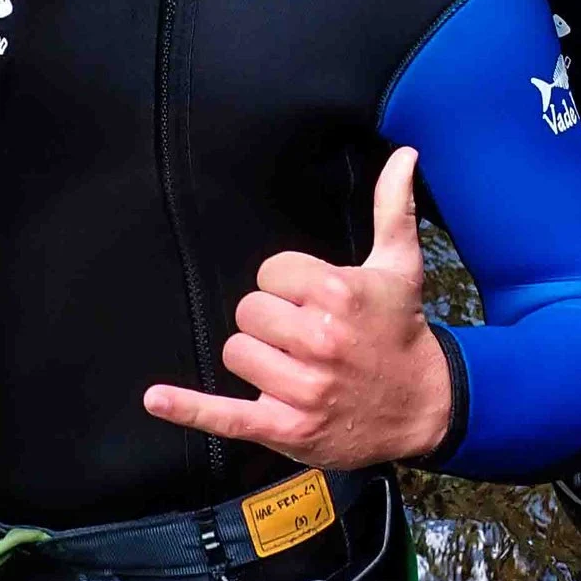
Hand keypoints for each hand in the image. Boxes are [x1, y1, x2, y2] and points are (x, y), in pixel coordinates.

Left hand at [142, 148, 451, 466]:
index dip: (288, 284)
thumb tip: (403, 153)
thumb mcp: (401, 266)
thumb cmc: (402, 331)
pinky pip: (226, 415)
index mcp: (338, 294)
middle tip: (304, 334)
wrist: (425, 406)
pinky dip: (189, 408)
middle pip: (249, 312)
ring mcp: (302, 389)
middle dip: (271, 321)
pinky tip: (156, 398)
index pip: (271, 272)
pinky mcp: (287, 428)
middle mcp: (319, 340)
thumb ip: (393, 206)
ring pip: (236, 353)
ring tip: (293, 364)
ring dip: (257, 358)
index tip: (311, 299)